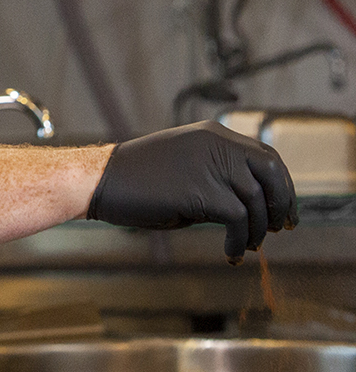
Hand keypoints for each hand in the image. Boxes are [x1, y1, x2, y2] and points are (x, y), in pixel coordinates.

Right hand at [86, 120, 297, 263]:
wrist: (104, 179)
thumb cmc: (142, 179)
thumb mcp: (187, 167)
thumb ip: (218, 175)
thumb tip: (253, 206)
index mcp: (212, 134)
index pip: (267, 157)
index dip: (282, 186)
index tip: (282, 212)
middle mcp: (215, 144)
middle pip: (272, 172)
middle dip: (281, 204)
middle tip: (278, 229)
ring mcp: (208, 165)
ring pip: (257, 200)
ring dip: (257, 230)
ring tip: (244, 246)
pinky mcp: (200, 190)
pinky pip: (238, 220)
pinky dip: (239, 241)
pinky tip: (229, 253)